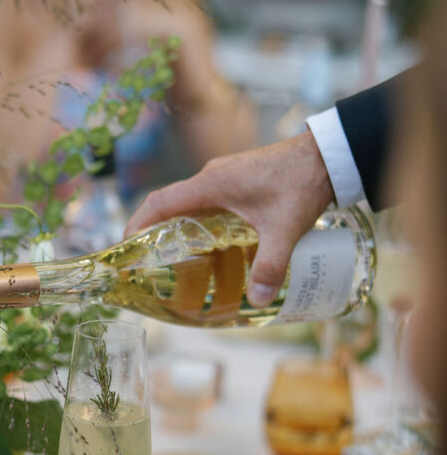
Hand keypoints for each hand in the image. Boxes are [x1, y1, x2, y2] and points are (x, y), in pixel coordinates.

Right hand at [125, 131, 334, 306]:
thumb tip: (257, 300)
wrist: (329, 154)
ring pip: (190, 203)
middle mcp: (212, 176)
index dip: (137, 223)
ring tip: (180, 260)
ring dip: (180, 227)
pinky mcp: (239, 178)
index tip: (125, 247)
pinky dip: (201, 221)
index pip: (159, 202)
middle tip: (151, 263)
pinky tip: (215, 244)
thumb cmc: (302, 182)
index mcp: (211, 184)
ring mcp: (225, 175)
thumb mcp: (285, 229)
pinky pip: (209, 201)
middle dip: (155, 233)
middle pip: (170, 205)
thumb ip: (270, 265)